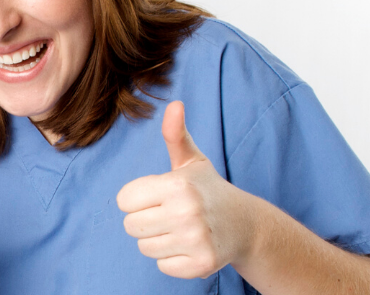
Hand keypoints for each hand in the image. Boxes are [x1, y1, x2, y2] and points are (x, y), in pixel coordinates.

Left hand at [116, 101, 253, 278]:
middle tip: (169, 214)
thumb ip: (175, 134)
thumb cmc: (208, 189)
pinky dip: (172, 259)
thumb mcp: (192, 161)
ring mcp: (195, 240)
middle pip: (130, 226)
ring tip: (180, 229)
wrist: (245, 224)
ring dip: (158, 240)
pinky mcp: (201, 264)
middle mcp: (187, 212)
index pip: (124, 200)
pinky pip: (162, 266)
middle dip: (145, 220)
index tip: (158, 196)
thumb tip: (174, 104)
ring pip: (144, 247)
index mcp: (178, 185)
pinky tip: (189, 245)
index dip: (138, 198)